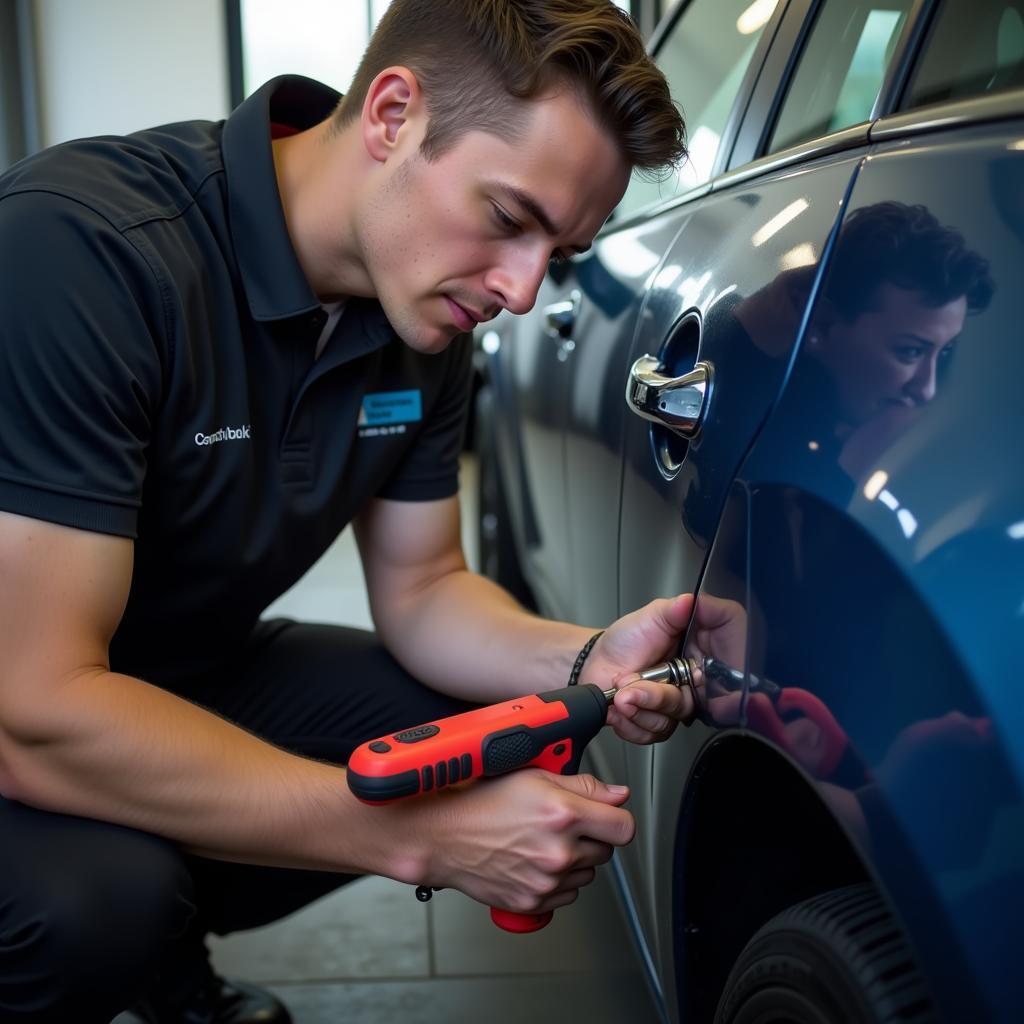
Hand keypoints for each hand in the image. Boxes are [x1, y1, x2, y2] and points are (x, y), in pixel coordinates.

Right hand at [424, 769, 633, 913]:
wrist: (443, 836)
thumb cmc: (482, 801)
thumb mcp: (534, 776)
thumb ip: (584, 785)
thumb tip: (618, 795)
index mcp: (563, 814)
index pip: (624, 828)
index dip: (617, 819)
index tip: (608, 817)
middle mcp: (559, 851)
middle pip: (607, 852)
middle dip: (591, 837)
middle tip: (562, 825)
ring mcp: (547, 881)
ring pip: (587, 874)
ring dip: (574, 861)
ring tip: (542, 842)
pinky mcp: (534, 903)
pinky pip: (566, 895)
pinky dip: (557, 882)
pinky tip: (533, 861)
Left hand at [595, 593, 746, 743]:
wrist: (595, 664)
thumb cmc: (625, 640)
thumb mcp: (651, 617)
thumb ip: (674, 609)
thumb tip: (693, 600)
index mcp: (701, 654)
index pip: (732, 667)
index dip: (722, 676)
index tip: (697, 674)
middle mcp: (695, 682)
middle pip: (701, 700)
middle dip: (660, 694)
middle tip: (633, 683)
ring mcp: (678, 704)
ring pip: (674, 715)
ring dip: (641, 704)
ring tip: (621, 691)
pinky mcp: (659, 723)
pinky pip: (655, 731)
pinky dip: (632, 721)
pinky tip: (620, 706)